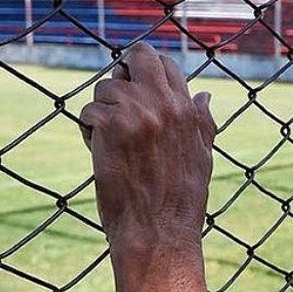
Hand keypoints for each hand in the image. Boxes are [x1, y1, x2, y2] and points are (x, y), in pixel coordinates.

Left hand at [79, 42, 216, 254]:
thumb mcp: (201, 159)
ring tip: (110, 143)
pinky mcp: (111, 126)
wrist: (159, 234)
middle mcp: (164, 104)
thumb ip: (202, 123)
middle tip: (116, 105)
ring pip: (105, 88)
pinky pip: (88, 112)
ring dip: (102, 112)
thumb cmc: (179, 204)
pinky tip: (100, 154)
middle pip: (137, 57)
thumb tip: (204, 95)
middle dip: (122, 75)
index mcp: (187, 111)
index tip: (136, 93)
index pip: (166, 64)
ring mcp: (138, 112)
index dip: (146, 72)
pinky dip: (88, 131)